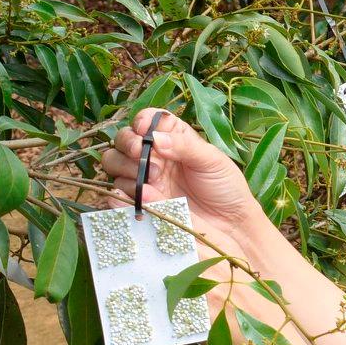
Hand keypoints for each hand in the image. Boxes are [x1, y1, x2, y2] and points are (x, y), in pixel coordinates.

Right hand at [100, 109, 257, 253]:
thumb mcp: (212, 160)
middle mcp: (154, 156)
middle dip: (127, 144)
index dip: (141, 121)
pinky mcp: (142, 202)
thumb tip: (155, 137)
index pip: (146, 120)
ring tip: (153, 178)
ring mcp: (146, 179)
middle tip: (141, 153)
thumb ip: (184, 146)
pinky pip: (118, 195)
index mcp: (173, 138)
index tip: (144, 129)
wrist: (230, 224)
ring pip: (115, 165)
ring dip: (125, 167)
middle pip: (122, 141)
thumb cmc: (225, 187)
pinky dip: (121, 193)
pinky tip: (137, 195)